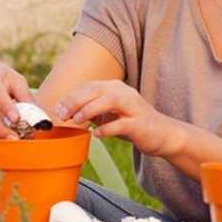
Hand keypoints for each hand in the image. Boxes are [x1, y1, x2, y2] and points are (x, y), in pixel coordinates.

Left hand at [55, 80, 181, 156]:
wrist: (163, 135)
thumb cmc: (133, 124)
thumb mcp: (110, 114)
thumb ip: (92, 111)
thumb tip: (67, 112)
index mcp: (116, 88)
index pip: (90, 86)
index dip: (71, 96)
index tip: (57, 108)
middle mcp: (125, 93)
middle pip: (97, 90)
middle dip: (76, 100)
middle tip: (62, 113)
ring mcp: (134, 107)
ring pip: (110, 101)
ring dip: (90, 109)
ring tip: (76, 121)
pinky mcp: (140, 124)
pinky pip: (122, 124)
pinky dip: (107, 128)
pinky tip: (97, 135)